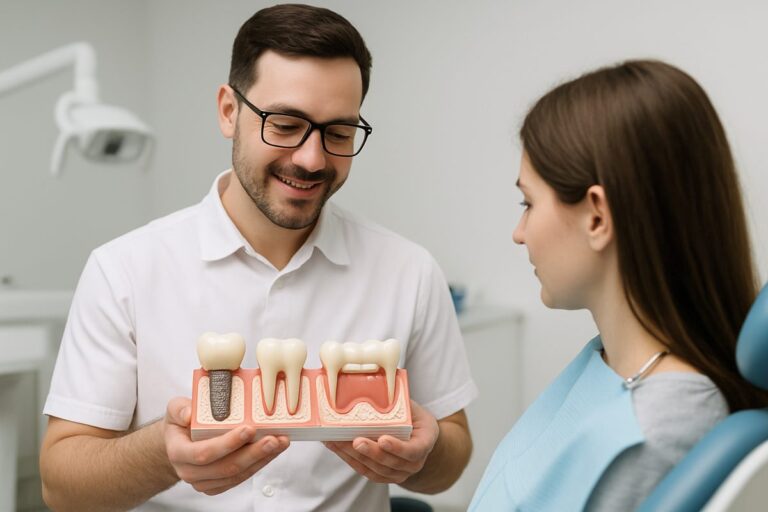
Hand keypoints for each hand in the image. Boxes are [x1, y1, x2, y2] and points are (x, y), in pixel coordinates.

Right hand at [163, 397, 289, 494]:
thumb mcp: (175, 409)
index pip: (204, 453)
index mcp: (178, 453)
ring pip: (237, 474)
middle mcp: (190, 472)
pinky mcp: (219, 485)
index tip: (249, 429)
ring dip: (262, 459)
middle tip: (273, 438)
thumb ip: (180, 408)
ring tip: (280, 442)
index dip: (228, 443)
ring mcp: (205, 482)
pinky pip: (242, 477)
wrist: (179, 441)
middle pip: (226, 467)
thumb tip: (189, 413)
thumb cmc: (180, 423)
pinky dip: (260, 463)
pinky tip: (274, 450)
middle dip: (253, 453)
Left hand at [324, 400, 438, 483]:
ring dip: (354, 456)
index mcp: (425, 443)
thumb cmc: (413, 417)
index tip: (383, 439)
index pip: (414, 450)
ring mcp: (399, 473)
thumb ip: (399, 401)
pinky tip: (336, 447)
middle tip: (355, 440)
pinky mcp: (384, 476)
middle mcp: (414, 463)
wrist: (418, 437)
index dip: (398, 447)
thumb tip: (377, 382)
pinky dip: (349, 459)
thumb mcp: (413, 407)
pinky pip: (366, 471)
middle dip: (371, 452)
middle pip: (391, 462)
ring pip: (375, 469)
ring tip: (337, 442)